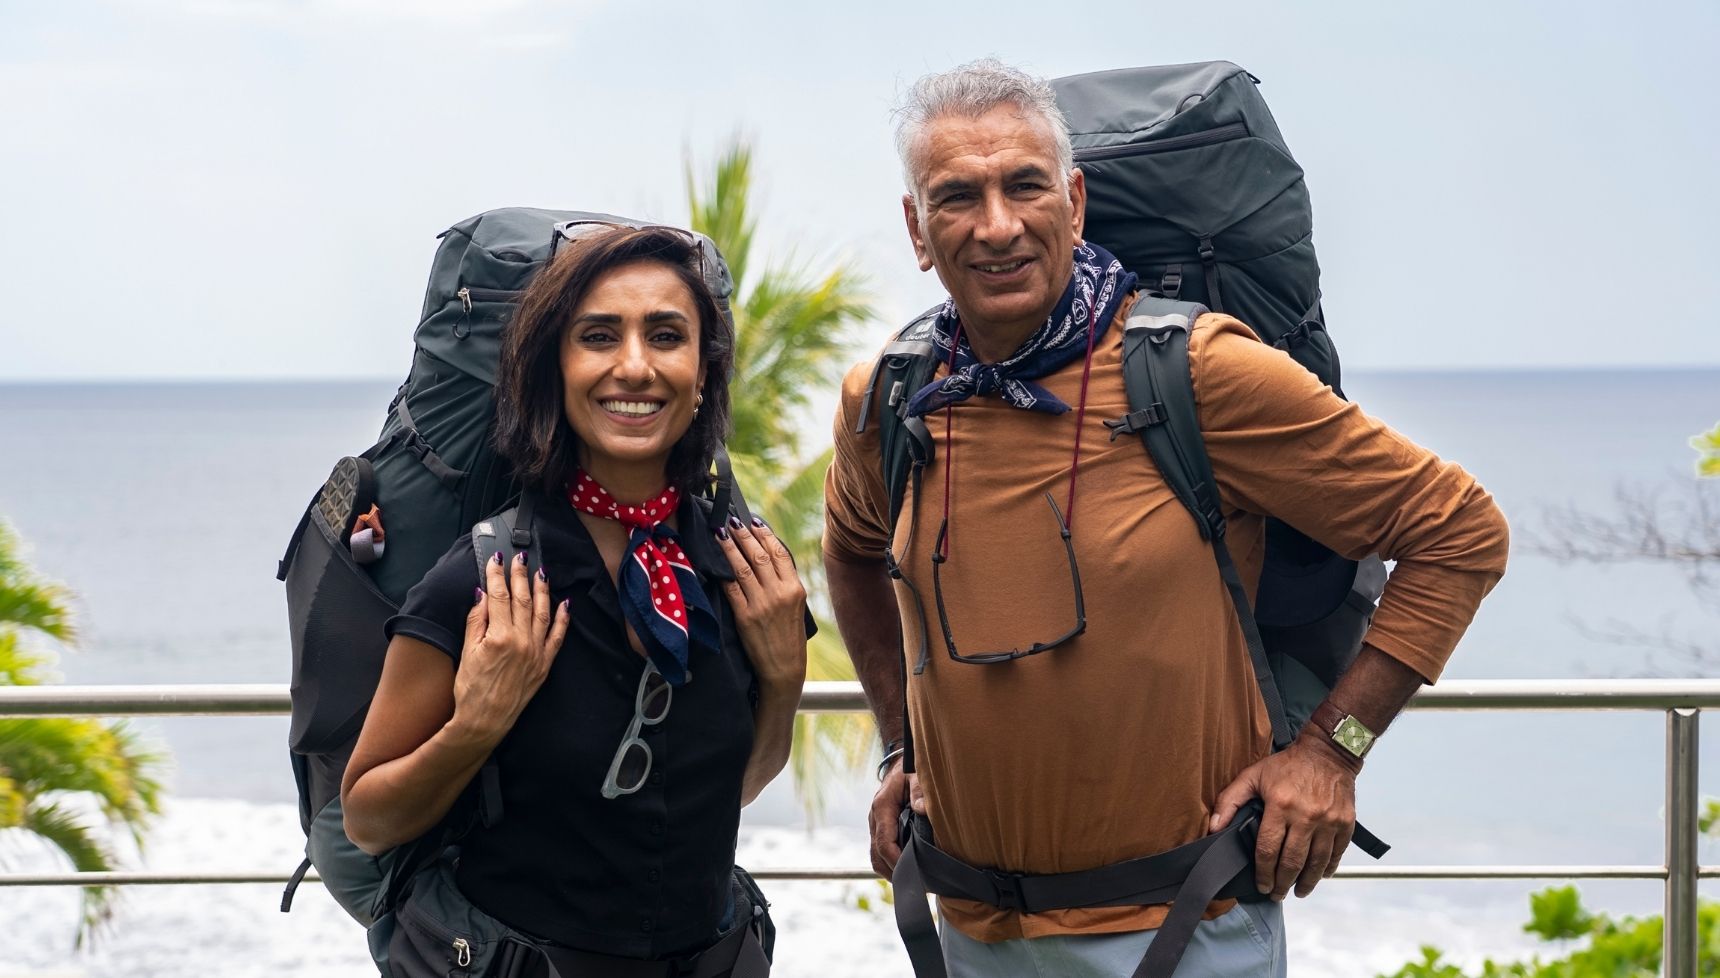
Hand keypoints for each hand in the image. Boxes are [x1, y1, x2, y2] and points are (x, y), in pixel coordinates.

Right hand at [449, 551, 570, 746]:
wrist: (485, 721)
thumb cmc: (471, 689)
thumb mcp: (467, 652)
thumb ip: (476, 621)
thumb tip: (482, 594)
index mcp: (499, 636)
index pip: (499, 596)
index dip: (497, 575)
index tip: (496, 559)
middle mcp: (522, 641)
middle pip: (523, 599)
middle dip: (520, 575)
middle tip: (519, 557)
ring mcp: (536, 652)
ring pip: (542, 612)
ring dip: (542, 590)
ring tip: (541, 572)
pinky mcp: (545, 664)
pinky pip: (558, 636)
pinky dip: (562, 619)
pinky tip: (564, 603)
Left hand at [714, 517, 807, 688]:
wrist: (784, 668)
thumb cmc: (789, 638)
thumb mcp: (796, 607)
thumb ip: (784, 584)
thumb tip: (766, 559)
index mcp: (795, 589)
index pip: (779, 553)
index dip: (765, 534)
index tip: (754, 521)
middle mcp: (780, 593)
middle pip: (759, 555)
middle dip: (744, 535)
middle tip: (732, 521)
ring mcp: (761, 604)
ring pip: (743, 568)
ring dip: (730, 547)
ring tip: (721, 533)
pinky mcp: (745, 616)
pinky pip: (731, 588)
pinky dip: (722, 572)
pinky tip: (715, 561)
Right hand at [869, 755, 923, 876]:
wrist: (899, 766)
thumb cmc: (910, 771)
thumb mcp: (917, 776)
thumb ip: (920, 791)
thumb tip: (922, 809)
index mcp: (882, 807)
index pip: (884, 843)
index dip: (896, 861)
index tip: (912, 871)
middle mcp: (875, 819)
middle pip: (876, 856)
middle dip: (893, 872)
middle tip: (915, 884)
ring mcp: (876, 826)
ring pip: (876, 857)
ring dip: (891, 871)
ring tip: (912, 881)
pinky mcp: (881, 830)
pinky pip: (880, 852)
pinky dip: (890, 864)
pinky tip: (908, 869)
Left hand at [1208, 737, 1357, 900]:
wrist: (1328, 753)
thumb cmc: (1288, 764)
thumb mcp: (1252, 775)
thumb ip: (1230, 800)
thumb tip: (1214, 827)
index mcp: (1280, 806)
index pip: (1268, 850)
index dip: (1263, 873)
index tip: (1261, 884)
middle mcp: (1306, 817)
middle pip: (1292, 862)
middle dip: (1282, 884)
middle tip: (1276, 894)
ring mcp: (1328, 822)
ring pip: (1316, 863)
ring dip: (1306, 882)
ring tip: (1297, 891)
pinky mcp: (1346, 823)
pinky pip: (1336, 854)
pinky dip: (1328, 868)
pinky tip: (1319, 876)